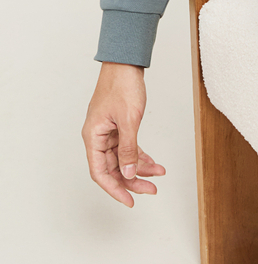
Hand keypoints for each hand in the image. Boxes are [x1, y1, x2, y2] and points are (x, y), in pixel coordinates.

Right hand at [82, 61, 165, 206]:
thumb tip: (129, 173)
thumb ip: (129, 148)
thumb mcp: (129, 119)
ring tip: (158, 174)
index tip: (129, 201)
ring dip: (140, 167)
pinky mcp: (118, 125)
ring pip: (123, 158)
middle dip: (132, 180)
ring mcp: (108, 131)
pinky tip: (153, 162)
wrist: (126, 62)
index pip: (100, 173)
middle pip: (113, 168)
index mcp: (93, 137)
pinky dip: (140, 154)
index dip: (115, 189)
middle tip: (151, 190)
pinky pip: (128, 146)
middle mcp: (98, 136)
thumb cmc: (122, 85)